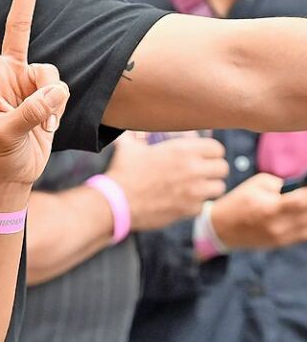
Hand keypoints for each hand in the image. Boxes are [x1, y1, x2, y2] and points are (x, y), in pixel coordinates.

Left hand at [0, 0, 70, 191]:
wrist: (11, 176)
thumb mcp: (5, 135)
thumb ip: (29, 112)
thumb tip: (55, 92)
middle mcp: (8, 73)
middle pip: (19, 28)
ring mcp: (28, 83)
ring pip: (51, 72)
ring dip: (50, 97)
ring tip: (39, 123)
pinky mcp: (46, 97)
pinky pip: (61, 91)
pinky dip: (57, 108)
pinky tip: (46, 125)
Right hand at [107, 133, 227, 230]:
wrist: (117, 201)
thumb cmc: (123, 173)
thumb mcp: (129, 148)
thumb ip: (134, 138)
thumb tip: (127, 132)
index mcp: (182, 150)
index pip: (217, 148)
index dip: (210, 152)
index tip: (203, 156)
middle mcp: (193, 169)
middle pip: (223, 168)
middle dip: (213, 170)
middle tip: (201, 173)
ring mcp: (194, 191)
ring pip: (219, 188)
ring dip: (208, 188)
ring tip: (194, 188)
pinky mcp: (190, 209)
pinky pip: (203, 206)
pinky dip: (194, 205)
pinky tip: (180, 201)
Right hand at [210, 173, 306, 248]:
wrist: (222, 228)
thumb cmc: (238, 202)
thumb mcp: (255, 184)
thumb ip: (280, 184)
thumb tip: (300, 187)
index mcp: (270, 208)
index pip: (302, 201)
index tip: (305, 187)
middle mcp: (278, 225)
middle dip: (306, 203)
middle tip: (302, 196)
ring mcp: (281, 237)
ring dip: (306, 214)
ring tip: (299, 206)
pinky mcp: (281, 243)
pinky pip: (304, 234)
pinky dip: (304, 224)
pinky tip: (298, 216)